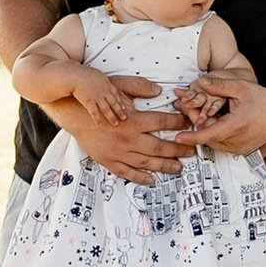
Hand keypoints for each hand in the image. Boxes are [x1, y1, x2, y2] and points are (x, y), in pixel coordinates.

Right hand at [48, 70, 189, 180]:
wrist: (74, 114)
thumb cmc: (98, 99)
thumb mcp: (119, 87)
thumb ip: (140, 87)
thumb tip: (159, 90)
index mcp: (134, 120)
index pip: (163, 122)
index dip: (179, 123)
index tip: (189, 124)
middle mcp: (130, 139)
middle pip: (160, 147)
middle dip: (178, 149)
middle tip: (191, 151)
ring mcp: (120, 152)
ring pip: (147, 163)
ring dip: (165, 166)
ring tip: (178, 167)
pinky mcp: (110, 161)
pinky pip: (127, 172)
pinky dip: (140, 177)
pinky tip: (151, 179)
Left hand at [189, 81, 265, 162]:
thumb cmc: (264, 99)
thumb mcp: (241, 87)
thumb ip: (219, 85)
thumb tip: (200, 82)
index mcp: (236, 125)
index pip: (209, 135)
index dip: (192, 137)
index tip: (178, 137)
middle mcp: (238, 141)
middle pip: (209, 137)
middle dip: (198, 125)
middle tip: (191, 109)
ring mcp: (240, 148)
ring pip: (215, 142)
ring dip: (208, 130)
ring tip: (207, 114)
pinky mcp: (242, 150)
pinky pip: (223, 145)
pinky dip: (217, 135)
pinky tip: (218, 121)